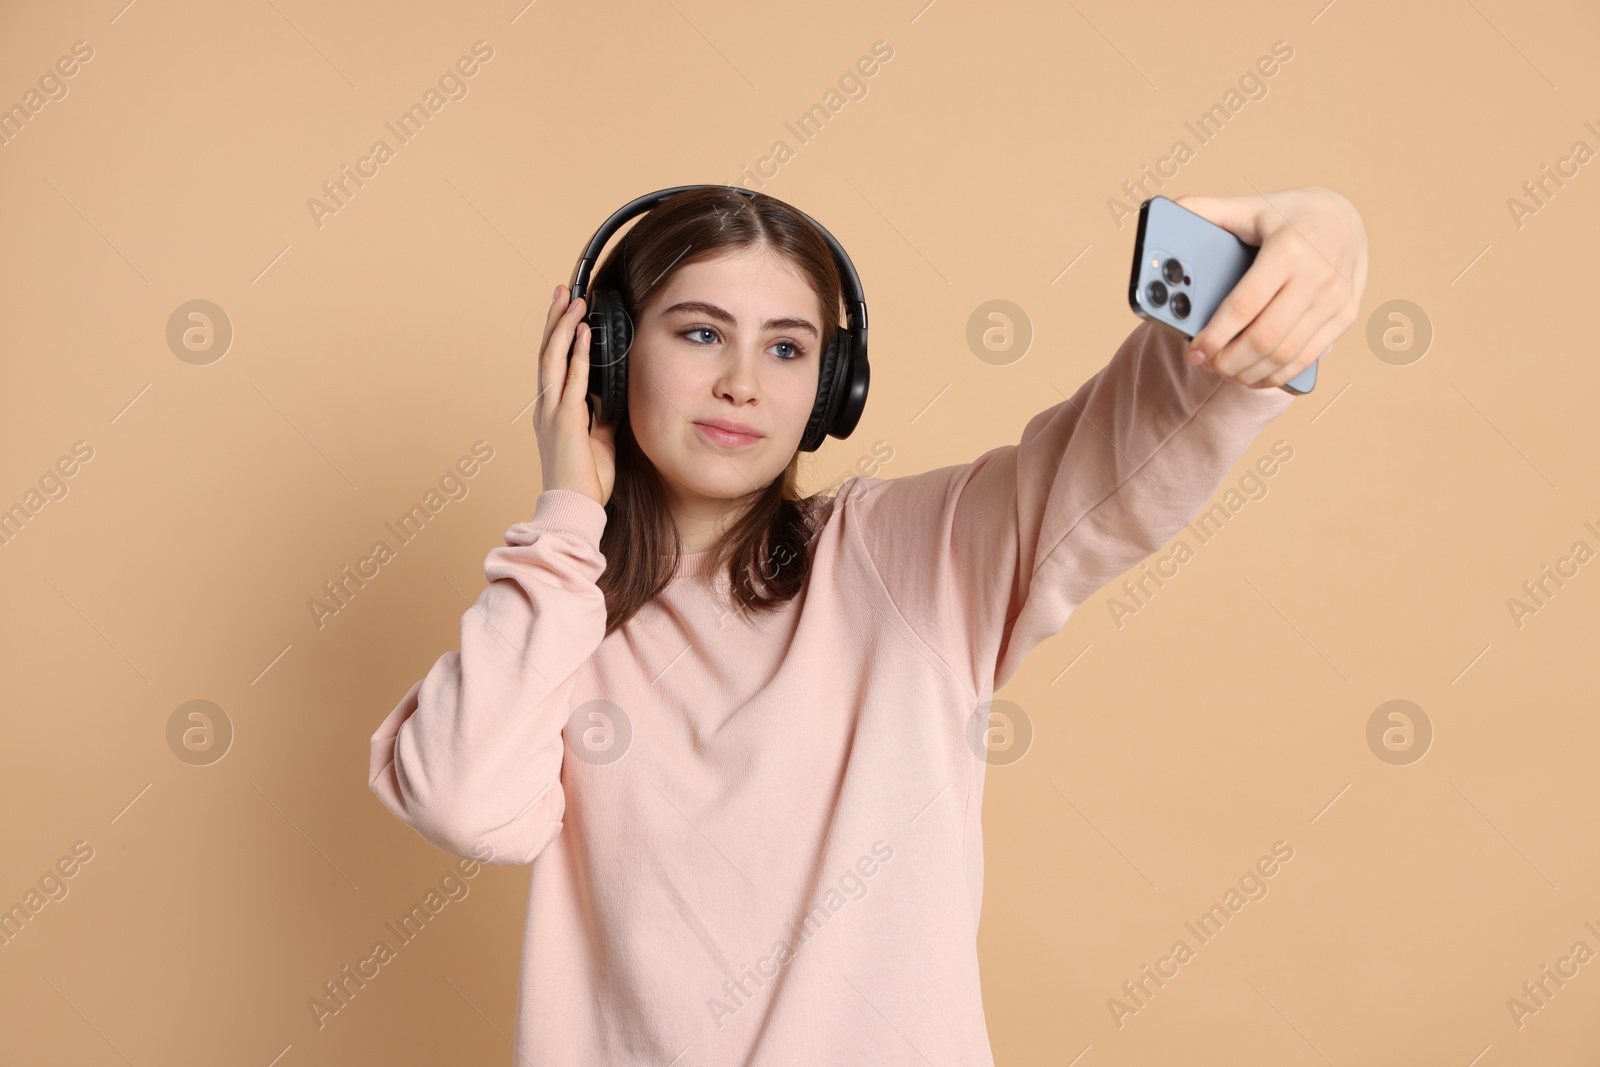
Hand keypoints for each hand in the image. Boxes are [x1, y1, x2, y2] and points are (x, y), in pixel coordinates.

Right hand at [534, 284, 616, 507]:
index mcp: (552, 412)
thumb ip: (602, 417)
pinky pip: (571, 380)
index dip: (558, 336)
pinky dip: (576, 354)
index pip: (552, 365)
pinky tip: (582, 333)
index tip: (566, 312)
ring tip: (573, 301)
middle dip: (555, 320)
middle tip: (562, 291)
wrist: (574, 509)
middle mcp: (546, 408)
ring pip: (553, 359)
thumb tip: (613, 398)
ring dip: (563, 327)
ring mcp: (552, 413)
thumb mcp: (600, 441)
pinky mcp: (565, 421)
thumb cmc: (585, 481)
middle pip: (546, 353)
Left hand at [1173, 186, 1368, 388]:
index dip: (1215, 336)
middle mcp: (1316, 275)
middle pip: (1264, 338)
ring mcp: (1334, 298)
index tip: (1194, 352)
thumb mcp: (1251, 206)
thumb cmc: (1289, 214)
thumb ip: (1209, 210)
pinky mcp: (1345, 314)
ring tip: (1224, 371)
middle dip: (1228, 361)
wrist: (1346, 216)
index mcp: (1288, 249)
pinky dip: (1276, 375)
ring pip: (1285, 354)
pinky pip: (1307, 357)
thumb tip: (1171, 209)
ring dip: (1249, 372)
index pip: (1244, 306)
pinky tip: (1254, 376)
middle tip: (1204, 365)